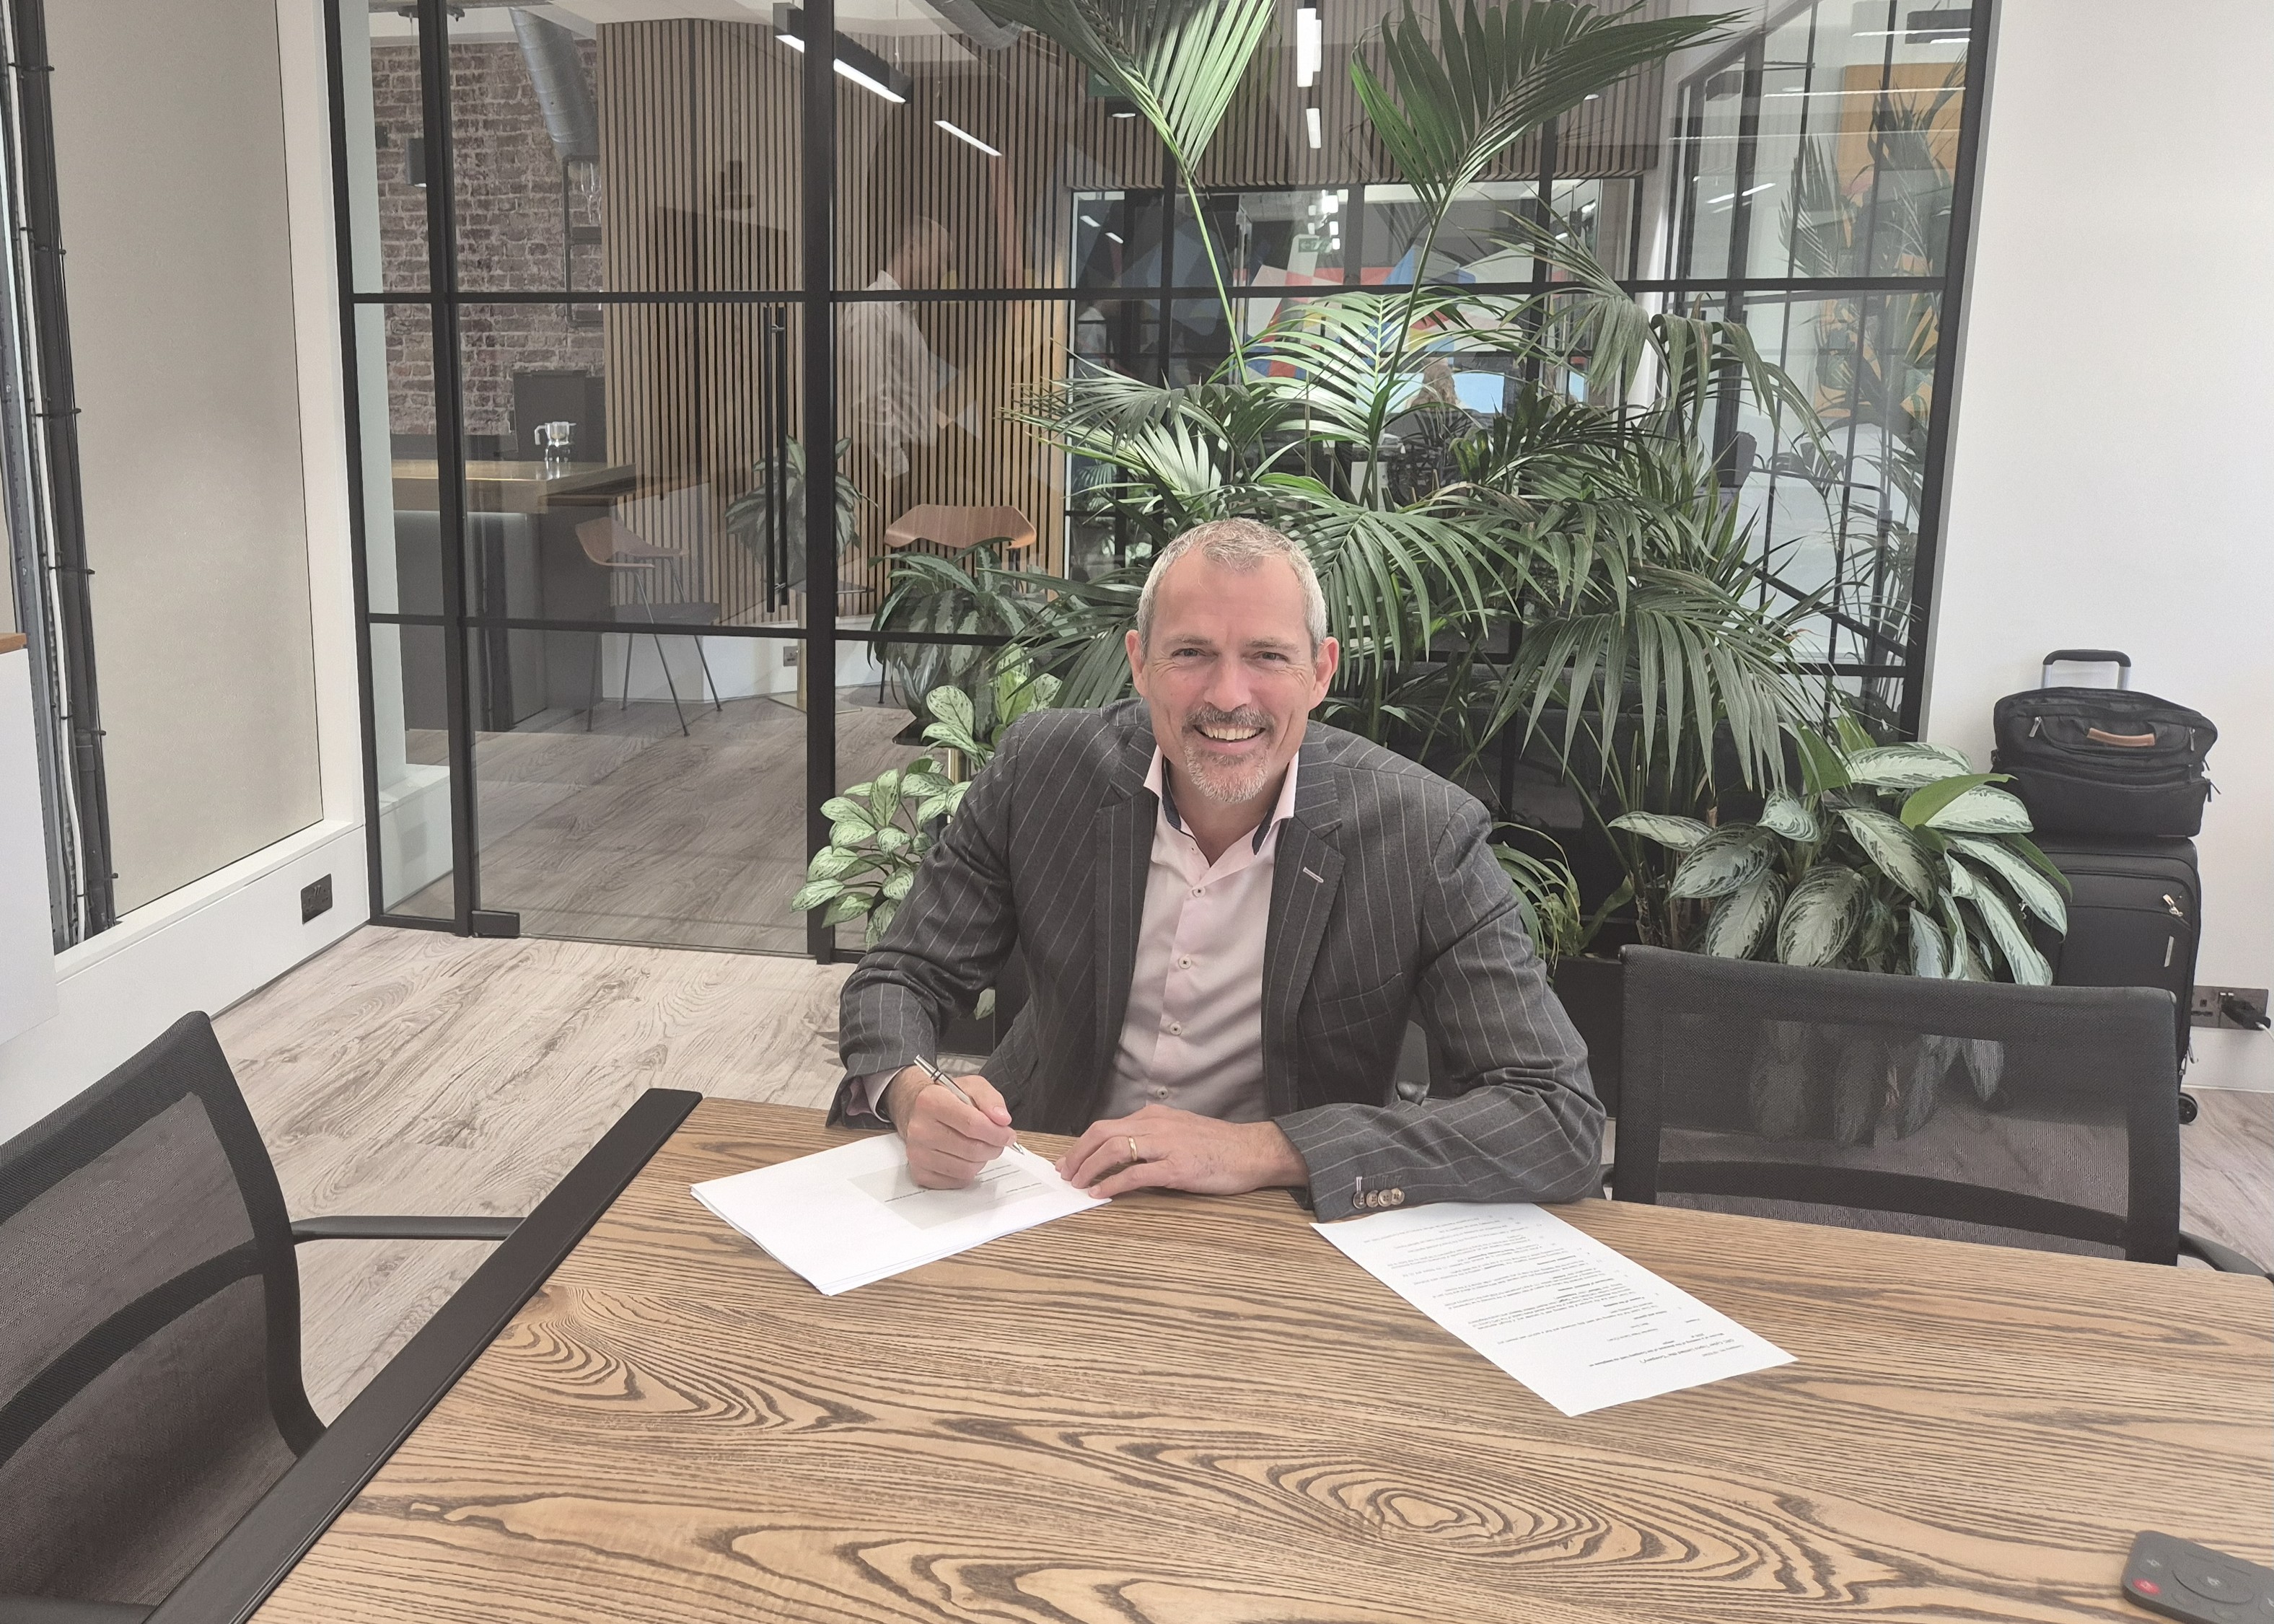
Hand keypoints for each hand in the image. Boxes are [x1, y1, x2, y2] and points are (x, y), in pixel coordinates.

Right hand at [886, 1067, 1015, 1188]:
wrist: (915, 1109)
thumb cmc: (945, 1098)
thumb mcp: (971, 1086)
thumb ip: (990, 1099)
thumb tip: (1002, 1120)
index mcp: (931, 1102)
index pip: (972, 1124)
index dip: (997, 1133)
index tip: (1008, 1135)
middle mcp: (920, 1129)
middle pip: (971, 1149)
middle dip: (993, 1147)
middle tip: (998, 1142)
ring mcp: (917, 1153)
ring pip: (966, 1169)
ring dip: (981, 1160)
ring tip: (979, 1147)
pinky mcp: (919, 1172)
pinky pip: (956, 1181)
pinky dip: (968, 1172)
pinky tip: (964, 1157)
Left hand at [1055, 1103, 1306, 1199]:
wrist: (1254, 1151)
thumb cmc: (1220, 1146)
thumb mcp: (1181, 1131)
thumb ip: (1153, 1137)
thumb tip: (1122, 1154)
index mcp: (1155, 1116)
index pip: (1107, 1125)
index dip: (1083, 1143)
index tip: (1069, 1159)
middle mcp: (1157, 1125)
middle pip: (1102, 1133)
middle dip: (1077, 1154)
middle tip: (1064, 1173)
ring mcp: (1167, 1145)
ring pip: (1114, 1149)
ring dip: (1089, 1167)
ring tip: (1078, 1184)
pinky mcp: (1177, 1167)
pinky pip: (1135, 1174)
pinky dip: (1112, 1184)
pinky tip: (1100, 1194)